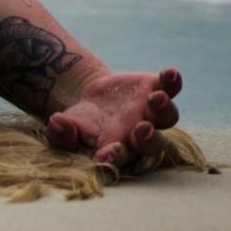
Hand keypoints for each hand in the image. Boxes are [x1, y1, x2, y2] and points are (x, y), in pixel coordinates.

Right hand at [46, 69, 182, 168]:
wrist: (96, 101)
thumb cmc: (80, 124)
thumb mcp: (65, 129)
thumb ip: (61, 133)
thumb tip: (57, 123)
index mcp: (117, 150)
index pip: (119, 158)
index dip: (114, 157)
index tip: (105, 154)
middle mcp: (139, 136)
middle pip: (151, 144)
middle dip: (148, 138)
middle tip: (142, 129)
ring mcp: (151, 113)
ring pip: (166, 117)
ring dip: (163, 108)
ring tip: (156, 97)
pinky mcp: (155, 90)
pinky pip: (170, 88)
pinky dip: (172, 81)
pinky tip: (171, 72)